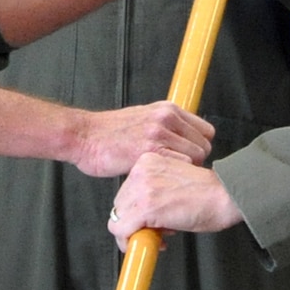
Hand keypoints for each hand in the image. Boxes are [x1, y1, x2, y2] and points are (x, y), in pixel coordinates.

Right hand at [71, 102, 212, 177]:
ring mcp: (159, 133)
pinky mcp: (150, 150)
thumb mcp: (142, 118)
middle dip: (195, 162)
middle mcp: (166, 118)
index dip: (199, 147)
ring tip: (169, 177)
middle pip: (204, 146)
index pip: (206, 131)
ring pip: (196, 157)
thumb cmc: (109, 133)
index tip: (189, 158)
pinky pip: (181, 165)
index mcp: (167, 109)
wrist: (83, 136)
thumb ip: (165, 127)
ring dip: (185, 171)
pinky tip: (162, 179)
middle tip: (177, 172)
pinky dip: (174, 176)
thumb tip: (183, 141)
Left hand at [107, 151, 242, 250]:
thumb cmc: (209, 191)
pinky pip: (122, 231)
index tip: (149, 219)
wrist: (226, 195)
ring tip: (161, 234)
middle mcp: (141, 171)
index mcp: (147, 161)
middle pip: (120, 205)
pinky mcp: (146, 208)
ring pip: (118, 219)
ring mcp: (142, 189)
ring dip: (136, 233)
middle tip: (158, 230)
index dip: (136, 210)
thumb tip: (142, 215)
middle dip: (136, 222)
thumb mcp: (174, 182)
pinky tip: (155, 243)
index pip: (125, 191)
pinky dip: (131, 243)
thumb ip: (154, 192)